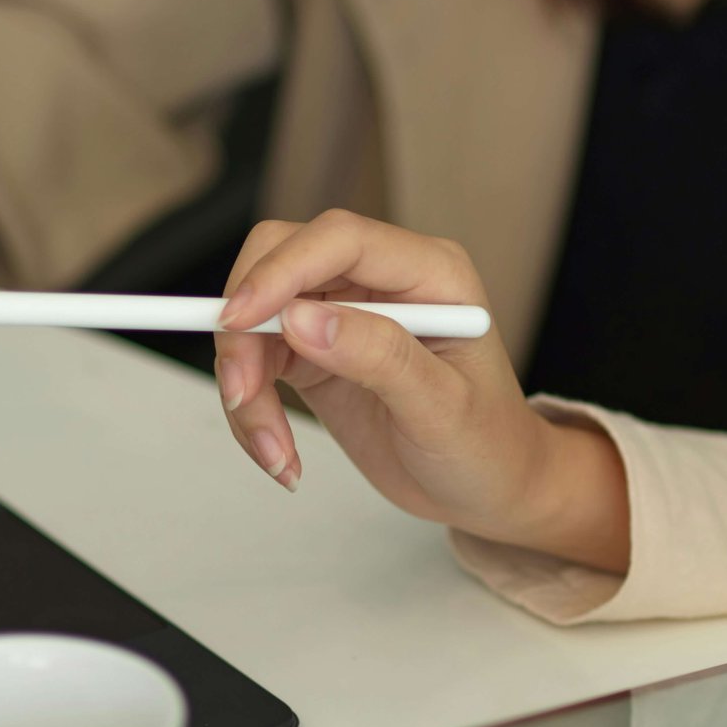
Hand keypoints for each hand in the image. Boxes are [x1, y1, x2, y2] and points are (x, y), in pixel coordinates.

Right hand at [211, 210, 631, 570]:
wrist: (489, 487)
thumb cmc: (487, 445)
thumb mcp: (442, 408)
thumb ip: (379, 356)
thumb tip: (300, 319)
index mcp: (429, 272)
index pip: (338, 239)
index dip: (279, 270)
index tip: (237, 321)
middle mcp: (382, 280)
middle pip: (281, 260)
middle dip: (246, 326)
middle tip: (241, 394)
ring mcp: (345, 313)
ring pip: (257, 316)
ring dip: (245, 383)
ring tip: (273, 453)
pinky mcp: (317, 352)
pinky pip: (258, 360)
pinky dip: (251, 408)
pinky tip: (280, 457)